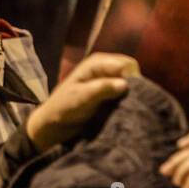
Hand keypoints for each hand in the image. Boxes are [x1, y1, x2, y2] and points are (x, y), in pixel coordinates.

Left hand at [25, 53, 139, 151]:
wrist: (54, 124)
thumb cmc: (63, 108)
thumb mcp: (81, 98)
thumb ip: (101, 89)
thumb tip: (124, 85)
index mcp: (97, 63)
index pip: (126, 65)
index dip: (132, 78)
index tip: (129, 95)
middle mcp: (105, 67)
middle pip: (132, 71)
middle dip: (134, 85)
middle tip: (130, 102)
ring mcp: (109, 79)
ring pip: (131, 82)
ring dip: (131, 94)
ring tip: (127, 107)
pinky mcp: (111, 92)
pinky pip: (127, 92)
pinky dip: (128, 99)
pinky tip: (124, 109)